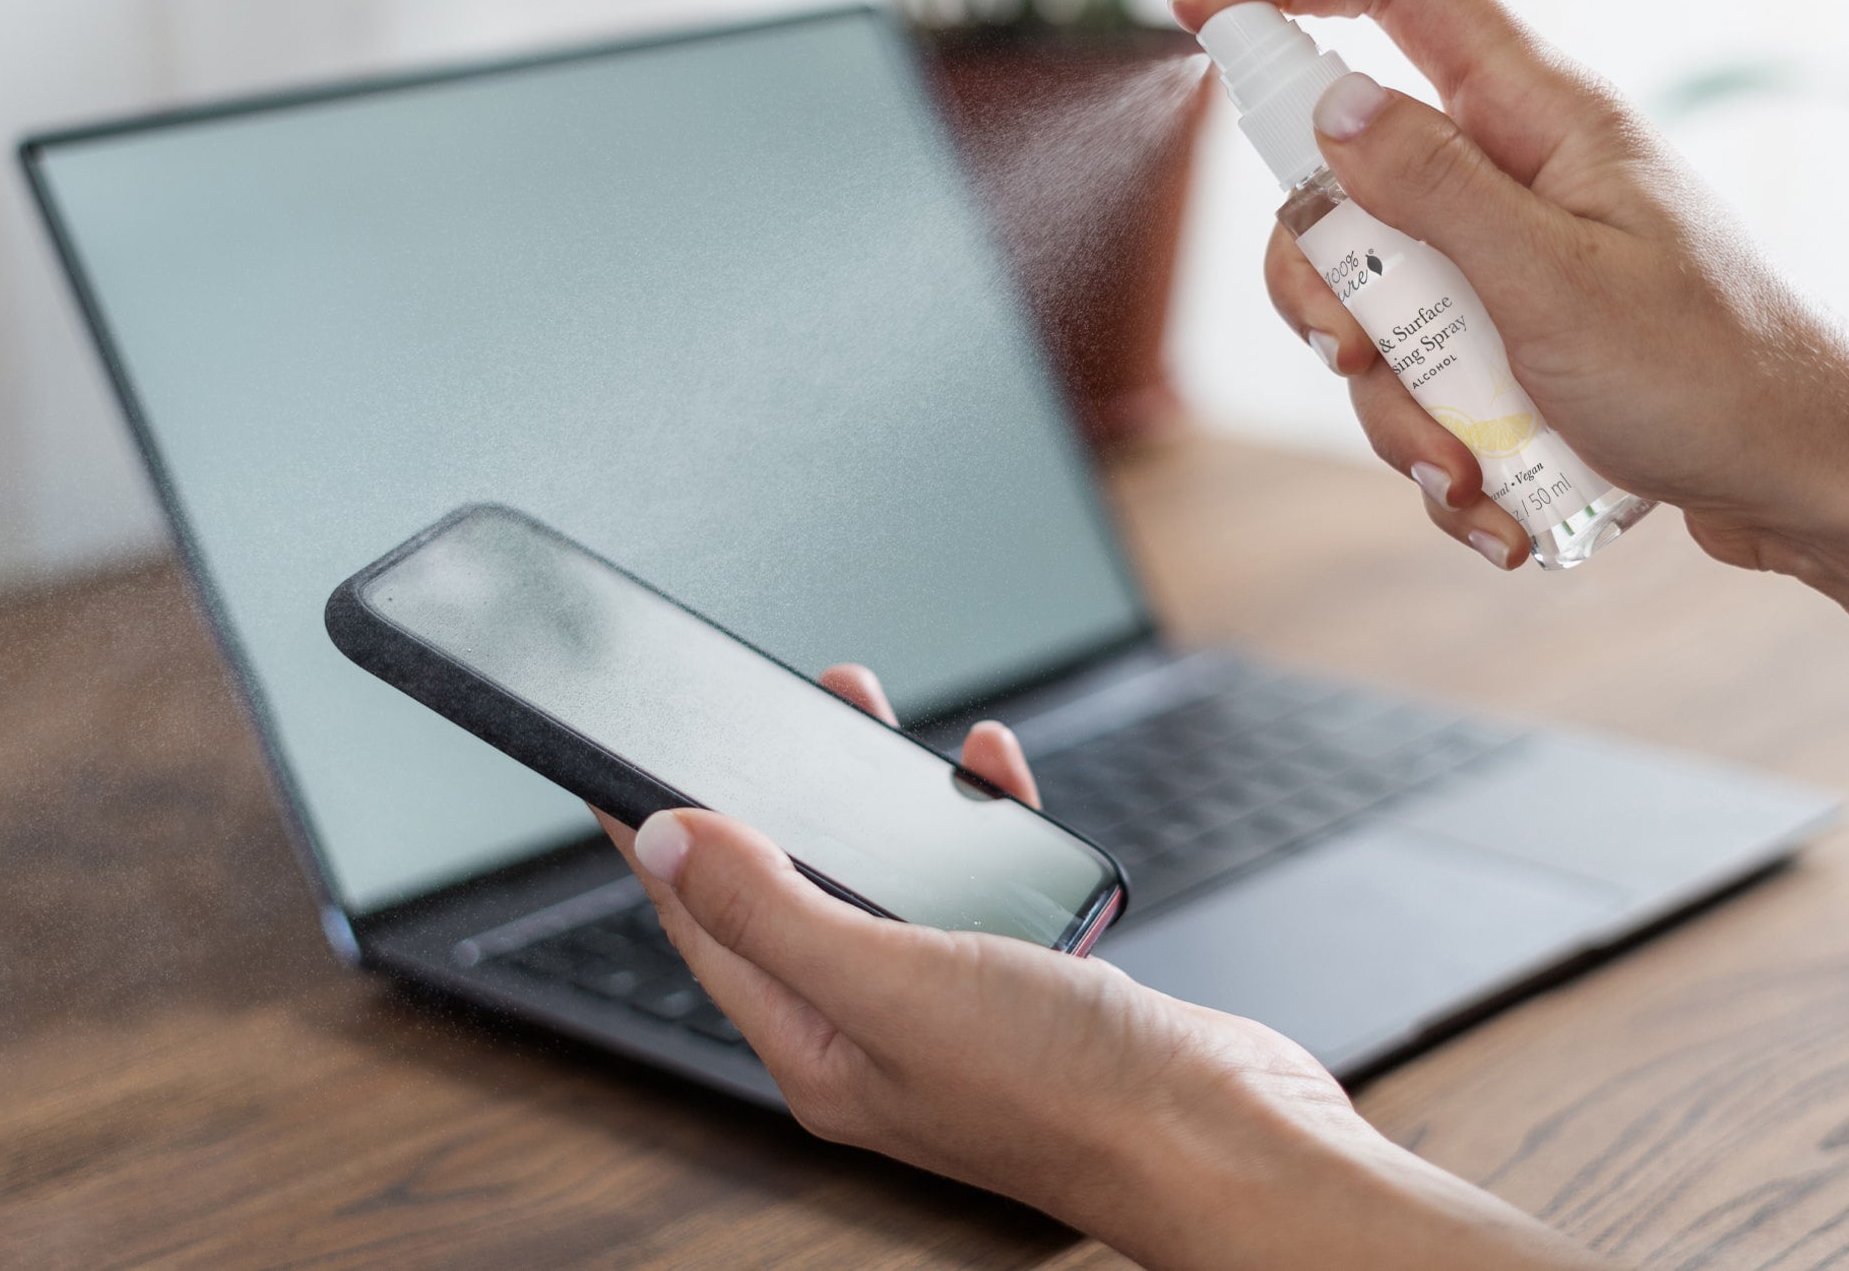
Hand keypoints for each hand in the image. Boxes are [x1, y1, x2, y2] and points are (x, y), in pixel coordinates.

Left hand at [596, 664, 1610, 1270]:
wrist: (1232, 1141)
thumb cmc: (1072, 1094)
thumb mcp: (893, 984)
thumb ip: (776, 909)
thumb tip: (666, 842)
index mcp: (821, 1052)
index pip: (706, 931)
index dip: (658, 843)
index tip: (617, 769)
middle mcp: (879, 1035)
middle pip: (794, 893)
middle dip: (771, 796)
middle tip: (751, 708)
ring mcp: (958, 1012)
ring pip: (888, 880)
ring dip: (874, 795)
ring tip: (859, 712)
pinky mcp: (1033, 986)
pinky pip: (977, 886)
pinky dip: (977, 823)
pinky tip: (990, 777)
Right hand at [1172, 0, 1848, 574]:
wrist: (1808, 488)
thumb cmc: (1714, 377)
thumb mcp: (1554, 283)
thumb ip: (1433, 188)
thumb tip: (1332, 108)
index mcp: (1539, 118)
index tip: (1195, 10)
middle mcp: (1518, 176)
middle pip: (1344, 183)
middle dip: (1326, 290)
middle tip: (1361, 353)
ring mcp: (1513, 263)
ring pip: (1374, 305)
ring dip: (1392, 410)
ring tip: (1464, 477)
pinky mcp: (1518, 347)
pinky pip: (1423, 386)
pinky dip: (1437, 457)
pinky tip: (1492, 513)